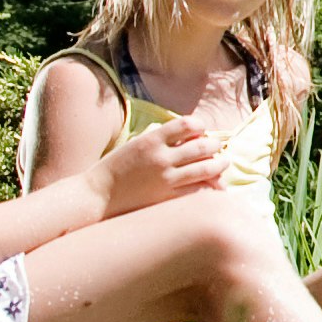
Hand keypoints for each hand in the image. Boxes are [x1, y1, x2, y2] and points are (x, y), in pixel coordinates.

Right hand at [97, 115, 227, 216]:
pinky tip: (215, 185)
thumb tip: (189, 135)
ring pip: (206, 168)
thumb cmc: (115, 168)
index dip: (200, 125)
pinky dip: (209, 186)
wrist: (97, 195)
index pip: (187, 124)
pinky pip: (197, 190)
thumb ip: (160, 138)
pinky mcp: (166, 197)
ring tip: (224, 163)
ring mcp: (165, 178)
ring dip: (219, 165)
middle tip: (218, 147)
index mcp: (151, 139)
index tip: (203, 129)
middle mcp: (161, 157)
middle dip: (215, 145)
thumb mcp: (135, 144)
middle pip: (202, 145)